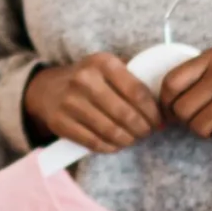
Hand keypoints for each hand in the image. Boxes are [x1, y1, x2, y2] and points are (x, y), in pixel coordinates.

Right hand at [22, 55, 158, 152]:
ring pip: (111, 131)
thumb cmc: (89, 81)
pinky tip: (115, 144)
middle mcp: (84, 79)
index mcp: (102, 63)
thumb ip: (132, 83)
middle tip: (147, 133)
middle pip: (126, 114)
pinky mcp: (60, 122)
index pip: (137, 92)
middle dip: (142, 129)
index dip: (153, 112)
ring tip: (132, 139)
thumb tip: (164, 111)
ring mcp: (70, 102)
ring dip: (128, 140)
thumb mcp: (107, 70)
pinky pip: (93, 142)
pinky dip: (109, 147)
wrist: (46, 89)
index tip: (159, 121)